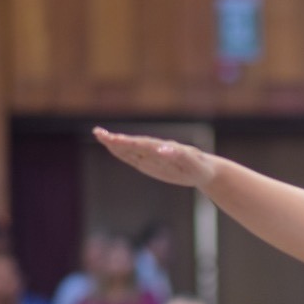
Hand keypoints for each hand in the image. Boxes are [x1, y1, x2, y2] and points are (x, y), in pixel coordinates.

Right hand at [93, 128, 216, 188]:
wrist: (205, 170)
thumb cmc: (200, 166)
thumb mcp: (192, 163)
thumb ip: (178, 156)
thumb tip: (163, 149)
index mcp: (163, 149)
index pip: (141, 145)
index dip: (126, 142)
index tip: (113, 138)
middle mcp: (155, 150)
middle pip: (132, 145)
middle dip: (116, 140)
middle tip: (98, 133)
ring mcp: (152, 157)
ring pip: (130, 150)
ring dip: (116, 144)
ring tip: (100, 135)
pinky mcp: (151, 164)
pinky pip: (134, 157)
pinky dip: (122, 152)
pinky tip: (113, 148)